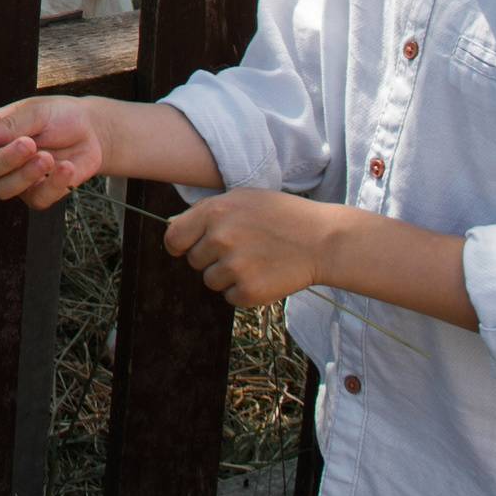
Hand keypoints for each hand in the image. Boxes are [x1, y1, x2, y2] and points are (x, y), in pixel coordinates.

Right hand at [0, 96, 106, 208]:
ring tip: (48, 158)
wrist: (92, 132)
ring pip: (2, 190)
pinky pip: (36, 200)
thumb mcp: (37, 112)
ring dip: (24, 175)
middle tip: (29, 144)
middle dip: (5, 160)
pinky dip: (53, 185)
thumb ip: (10, 125)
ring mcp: (16, 178)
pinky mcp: (38, 194)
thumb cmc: (60, 116)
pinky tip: (67, 167)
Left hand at [162, 188, 336, 307]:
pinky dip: (244, 291)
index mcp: (214, 212)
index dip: (180, 245)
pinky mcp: (249, 291)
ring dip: (228, 276)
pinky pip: (230, 297)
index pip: (174, 238)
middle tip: (242, 249)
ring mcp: (234, 266)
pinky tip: (265, 274)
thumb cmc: (282, 216)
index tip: (188, 248)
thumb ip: (207, 211)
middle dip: (212, 258)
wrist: (322, 240)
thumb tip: (173, 226)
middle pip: (194, 261)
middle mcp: (220, 239)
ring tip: (256, 260)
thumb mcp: (243, 199)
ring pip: (211, 281)